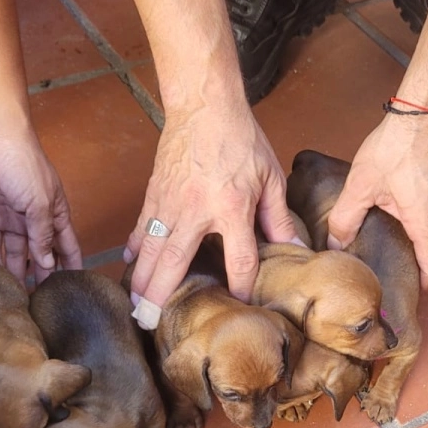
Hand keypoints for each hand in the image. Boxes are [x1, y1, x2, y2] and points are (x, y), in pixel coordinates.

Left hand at [0, 126, 82, 284]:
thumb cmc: (23, 163)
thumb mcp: (39, 203)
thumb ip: (42, 235)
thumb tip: (46, 264)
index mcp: (55, 213)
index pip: (67, 247)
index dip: (70, 268)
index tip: (73, 293)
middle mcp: (35, 219)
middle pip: (40, 254)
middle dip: (42, 277)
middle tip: (40, 304)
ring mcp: (11, 218)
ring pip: (16, 253)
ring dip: (16, 273)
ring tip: (17, 298)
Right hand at [126, 101, 295, 309]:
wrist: (204, 104)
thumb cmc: (241, 138)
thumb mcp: (270, 178)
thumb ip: (279, 218)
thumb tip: (297, 249)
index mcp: (232, 208)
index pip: (238, 260)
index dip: (240, 287)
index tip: (239, 305)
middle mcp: (197, 211)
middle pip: (176, 263)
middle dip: (162, 296)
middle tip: (149, 323)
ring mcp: (170, 204)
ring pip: (152, 250)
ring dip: (142, 280)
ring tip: (135, 306)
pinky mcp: (155, 194)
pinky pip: (142, 227)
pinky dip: (135, 247)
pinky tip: (130, 264)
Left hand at [327, 114, 427, 289]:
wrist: (421, 113)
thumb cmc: (397, 146)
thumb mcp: (361, 184)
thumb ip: (346, 218)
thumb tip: (335, 243)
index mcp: (426, 222)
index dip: (425, 285)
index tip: (407, 289)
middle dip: (422, 270)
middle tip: (397, 274)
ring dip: (424, 248)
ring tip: (398, 252)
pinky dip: (425, 229)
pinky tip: (403, 222)